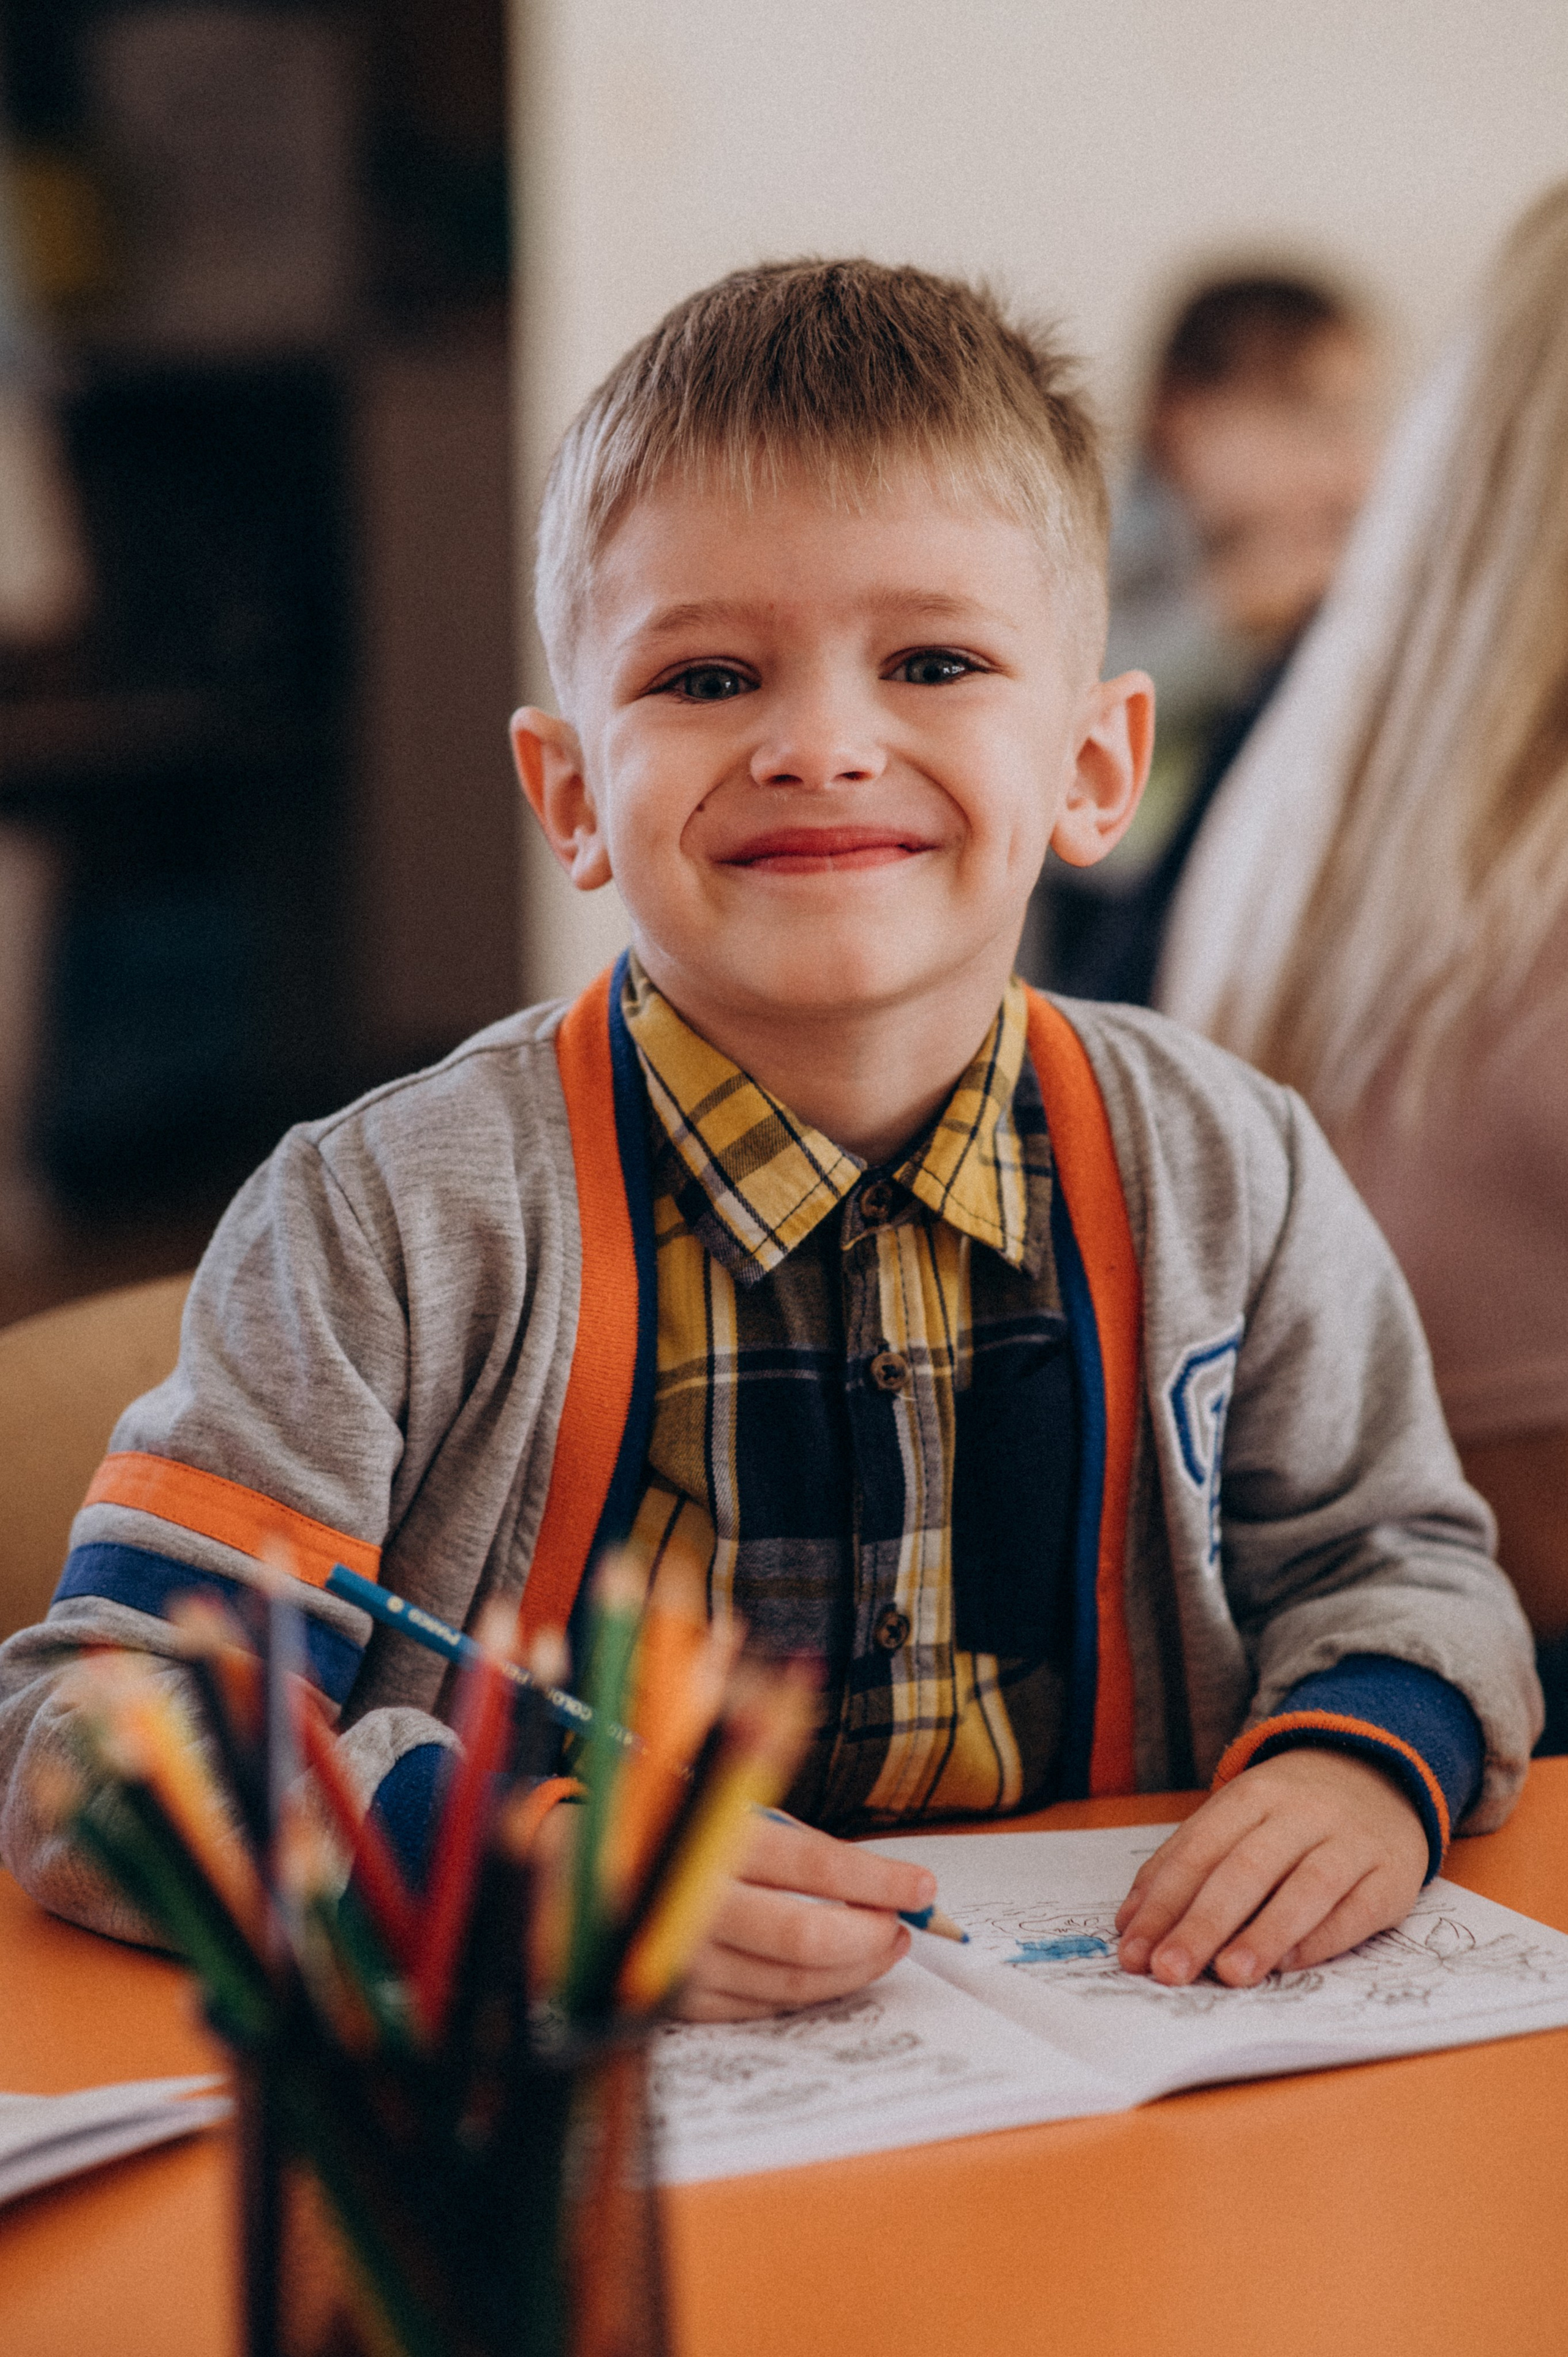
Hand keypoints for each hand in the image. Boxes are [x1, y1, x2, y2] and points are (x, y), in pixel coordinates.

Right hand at [666, 1813, 935, 2021]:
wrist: (568, 1872)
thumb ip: (786, 1840)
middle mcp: (693, 1906)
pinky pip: (759, 2008)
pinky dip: (806, 1992)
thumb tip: (869, 1874)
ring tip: (882, 1945)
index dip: (876, 1879)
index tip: (923, 1885)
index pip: (813, 1866)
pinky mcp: (675, 2003)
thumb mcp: (715, 1807)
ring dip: (851, 1969)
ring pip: (790, 1983)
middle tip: (902, 1925)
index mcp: (708, 1842)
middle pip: (807, 1937)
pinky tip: (832, 1973)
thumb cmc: (657, 1828)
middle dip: (869, 1935)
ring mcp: (682, 1962)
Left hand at [1114, 1749, 1427, 1988]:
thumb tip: (1132, 1923)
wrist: (1379, 1776)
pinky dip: (1322, 1938)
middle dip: (1202, 1923)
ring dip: (1264, 1933)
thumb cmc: (1290, 1815)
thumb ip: (1186, 1865)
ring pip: (1307, 1887)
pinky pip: (1357, 1909)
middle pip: (1246, 1868)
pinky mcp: (1393, 1876)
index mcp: (1253, 1795)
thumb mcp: (1236, 1819)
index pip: (1199, 1850)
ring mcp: (1352, 1842)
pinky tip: (1289, 1965)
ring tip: (1228, 1974)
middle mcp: (1303, 1813)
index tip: (1133, 1951)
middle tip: (1169, 1970)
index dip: (1163, 1902)